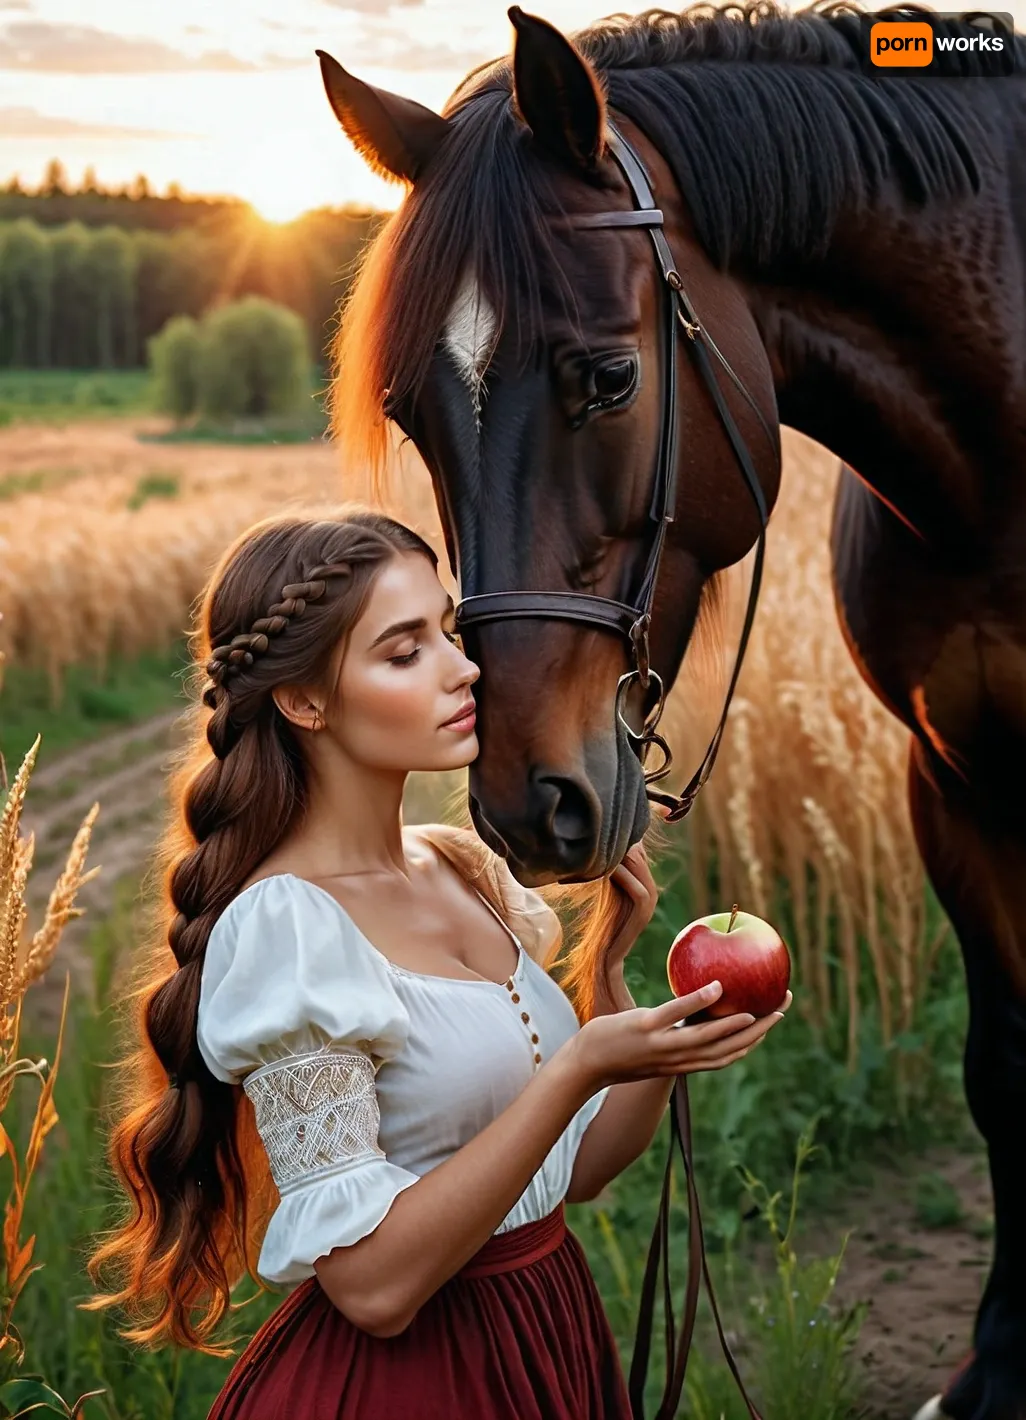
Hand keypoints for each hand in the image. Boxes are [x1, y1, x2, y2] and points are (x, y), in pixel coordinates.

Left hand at [567, 982, 792, 1091]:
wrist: (583, 1064)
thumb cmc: (617, 1051)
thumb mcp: (653, 1046)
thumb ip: (674, 1033)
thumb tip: (690, 1006)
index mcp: (683, 1063)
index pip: (728, 1055)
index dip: (755, 1040)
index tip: (774, 1019)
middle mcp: (678, 1059)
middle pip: (729, 1048)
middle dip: (761, 1030)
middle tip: (782, 1006)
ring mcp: (662, 1045)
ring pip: (708, 1036)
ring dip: (738, 1022)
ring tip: (762, 1006)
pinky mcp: (644, 1028)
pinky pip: (675, 1015)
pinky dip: (698, 1002)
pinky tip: (717, 986)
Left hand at [606, 841, 658, 973]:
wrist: (605, 955)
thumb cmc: (601, 922)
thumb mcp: (607, 890)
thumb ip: (609, 869)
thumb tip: (598, 843)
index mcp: (643, 881)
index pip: (637, 847)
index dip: (621, 835)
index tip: (599, 827)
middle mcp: (650, 887)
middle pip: (638, 853)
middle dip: (618, 841)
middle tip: (596, 832)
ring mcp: (650, 900)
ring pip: (638, 866)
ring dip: (618, 854)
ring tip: (598, 845)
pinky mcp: (644, 913)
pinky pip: (637, 889)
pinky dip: (622, 876)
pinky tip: (605, 869)